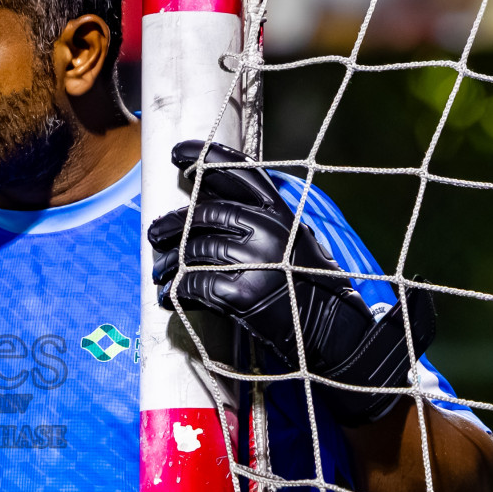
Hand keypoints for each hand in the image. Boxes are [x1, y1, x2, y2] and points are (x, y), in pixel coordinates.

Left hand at [148, 141, 434, 425]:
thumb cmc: (313, 293)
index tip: (175, 154)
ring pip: (192, 251)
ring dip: (167, 264)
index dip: (204, 158)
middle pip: (203, 214)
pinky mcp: (242, 293)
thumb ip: (261, 223)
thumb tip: (213, 205)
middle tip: (154, 235)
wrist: (337, 337)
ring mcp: (255, 260)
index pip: (238, 174)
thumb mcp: (296, 244)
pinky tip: (166, 297)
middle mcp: (268, 230)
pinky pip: (192, 285)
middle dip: (171, 225)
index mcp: (282, 214)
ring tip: (159, 274)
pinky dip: (173, 292)